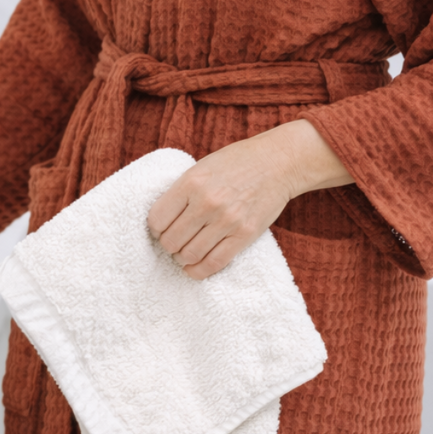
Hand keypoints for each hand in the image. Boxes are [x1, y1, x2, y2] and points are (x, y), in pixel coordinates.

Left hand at [147, 120, 352, 279]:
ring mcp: (227, 220)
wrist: (277, 162)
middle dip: (168, 245)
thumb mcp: (202, 167)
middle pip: (171, 240)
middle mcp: (207, 202)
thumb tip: (162, 220)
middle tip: (173, 242)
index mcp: (191, 182)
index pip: (157, 219)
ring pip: (190, 255)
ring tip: (184, 253)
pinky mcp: (245, 234)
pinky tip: (194, 267)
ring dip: (182, 258)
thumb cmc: (237, 162)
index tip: (161, 228)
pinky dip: (199, 271)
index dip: (155, 228)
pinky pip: (214, 263)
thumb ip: (182, 190)